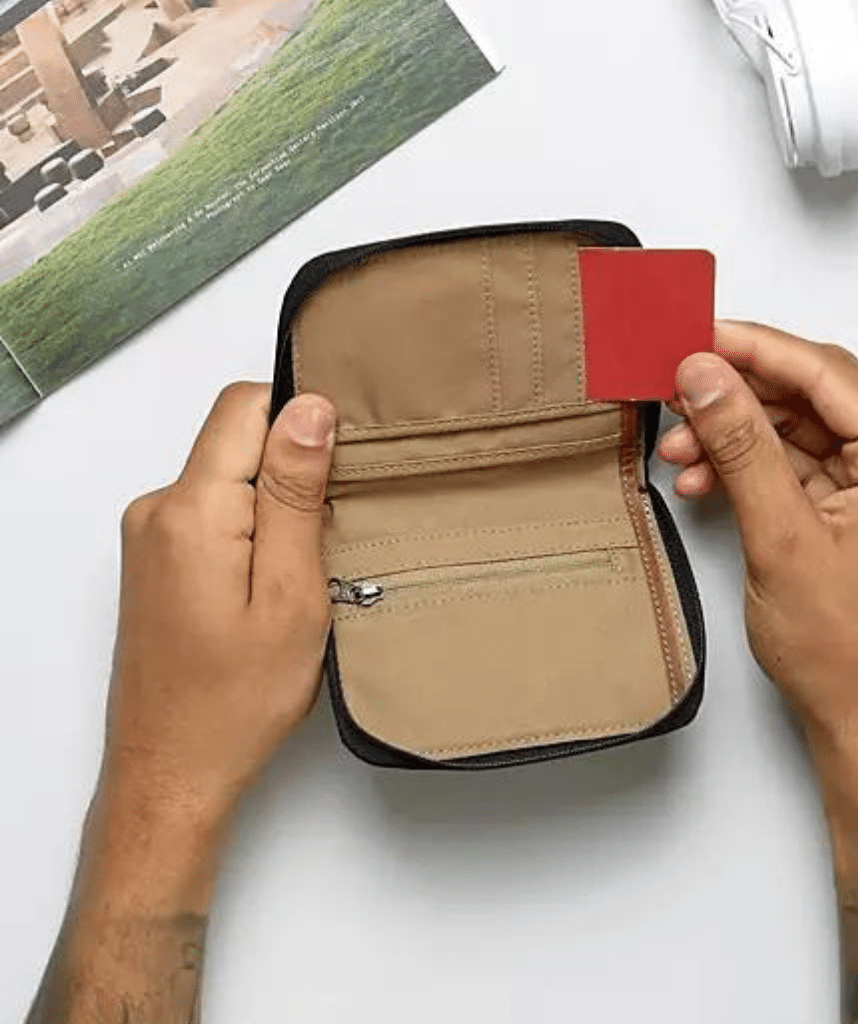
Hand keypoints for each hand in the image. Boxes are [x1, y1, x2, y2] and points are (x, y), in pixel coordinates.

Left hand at [102, 383, 336, 823]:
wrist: (173, 769)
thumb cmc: (236, 700)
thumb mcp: (290, 595)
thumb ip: (295, 494)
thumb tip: (308, 409)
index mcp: (191, 510)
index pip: (246, 405)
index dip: (302, 417)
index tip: (340, 466)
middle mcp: (158, 510)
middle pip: (237, 438)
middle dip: (294, 470)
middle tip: (330, 536)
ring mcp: (151, 535)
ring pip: (230, 476)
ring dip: (275, 505)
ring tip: (303, 570)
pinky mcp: (157, 559)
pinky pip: (214, 510)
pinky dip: (252, 529)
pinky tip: (273, 583)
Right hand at [659, 321, 857, 758]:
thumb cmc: (847, 653)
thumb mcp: (781, 538)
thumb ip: (742, 446)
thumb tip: (704, 376)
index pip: (829, 375)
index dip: (757, 349)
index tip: (698, 335)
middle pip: (813, 399)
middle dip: (737, 397)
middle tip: (675, 390)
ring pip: (799, 435)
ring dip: (736, 438)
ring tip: (678, 449)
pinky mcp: (857, 516)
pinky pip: (798, 473)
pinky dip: (750, 473)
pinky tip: (704, 481)